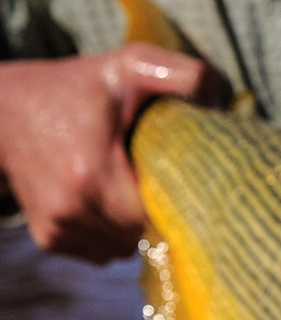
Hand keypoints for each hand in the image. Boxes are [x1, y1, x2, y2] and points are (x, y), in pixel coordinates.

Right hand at [0, 43, 223, 262]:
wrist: (2, 110)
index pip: (159, 213)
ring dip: (135, 224)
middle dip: (157, 210)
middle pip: (144, 233)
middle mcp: (70, 211)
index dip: (176, 197)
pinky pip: (104, 251)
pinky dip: (113, 232)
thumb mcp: (127, 67)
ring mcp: (58, 230)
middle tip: (151, 173)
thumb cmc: (72, 88)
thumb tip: (220, 99)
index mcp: (90, 176)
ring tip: (126, 184)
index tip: (177, 173)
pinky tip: (108, 200)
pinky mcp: (51, 240)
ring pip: (125, 247)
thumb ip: (179, 74)